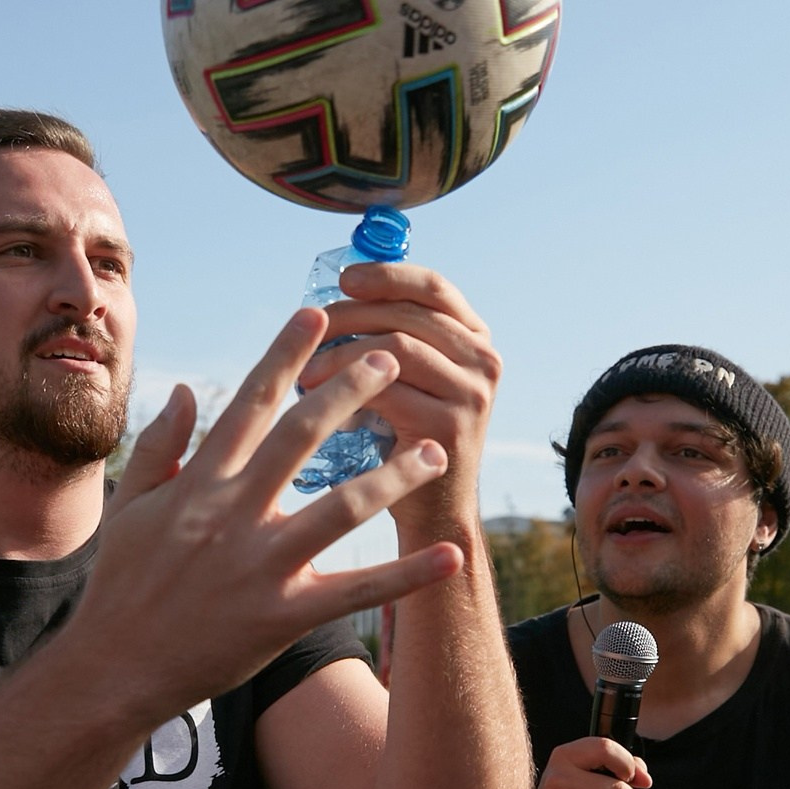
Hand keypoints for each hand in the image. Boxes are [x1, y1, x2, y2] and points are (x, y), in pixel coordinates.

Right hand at [74, 307, 465, 723]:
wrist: (115, 668)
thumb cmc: (122, 586)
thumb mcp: (128, 507)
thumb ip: (161, 446)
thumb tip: (187, 390)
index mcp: (199, 482)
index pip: (250, 403)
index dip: (285, 355)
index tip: (316, 315)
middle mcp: (233, 514)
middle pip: (302, 438)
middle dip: (349, 392)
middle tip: (391, 358)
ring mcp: (262, 565)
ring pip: (342, 509)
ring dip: (395, 475)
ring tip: (437, 450)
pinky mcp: (284, 616)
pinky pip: (357, 591)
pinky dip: (407, 576)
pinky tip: (450, 557)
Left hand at [300, 261, 500, 531]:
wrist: (432, 514)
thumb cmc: (406, 440)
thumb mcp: (411, 380)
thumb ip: (393, 337)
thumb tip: (337, 294)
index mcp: (475, 340)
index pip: (433, 287)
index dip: (387, 275)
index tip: (344, 278)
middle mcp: (484, 361)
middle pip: (408, 314)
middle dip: (349, 317)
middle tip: (306, 334)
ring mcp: (472, 394)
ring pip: (396, 347)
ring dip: (341, 356)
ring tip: (305, 374)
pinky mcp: (450, 427)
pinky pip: (388, 391)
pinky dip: (346, 393)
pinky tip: (319, 405)